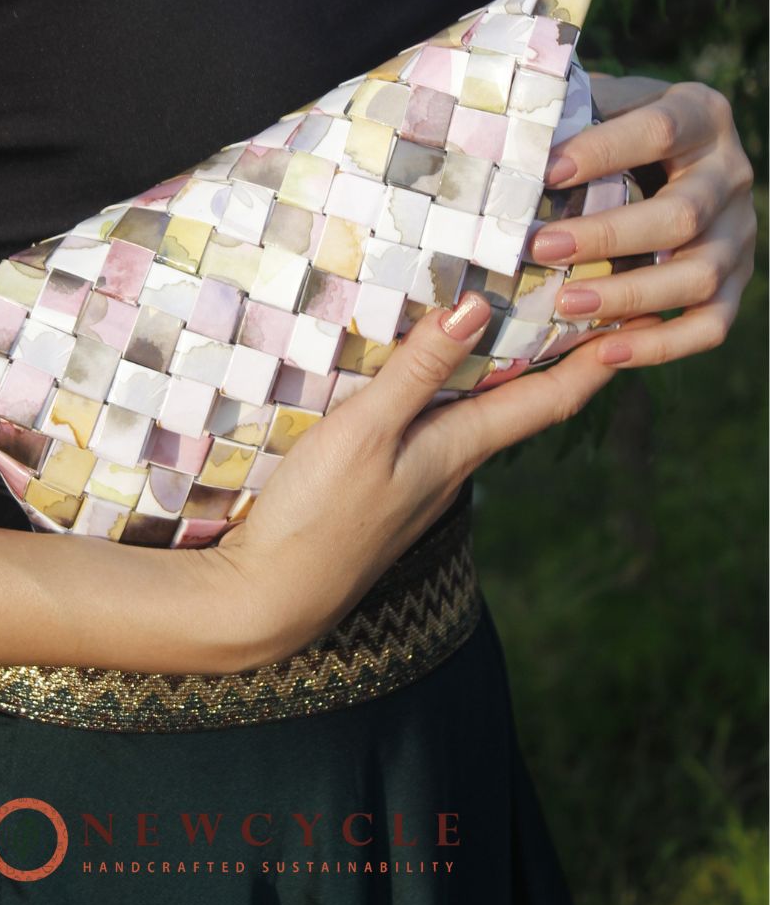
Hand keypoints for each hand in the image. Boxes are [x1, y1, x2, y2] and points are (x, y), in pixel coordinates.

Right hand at [208, 292, 651, 667]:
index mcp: (459, 450)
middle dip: (555, 360)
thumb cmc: (319, 515)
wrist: (271, 598)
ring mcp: (420, 483)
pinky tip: (432, 383)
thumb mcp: (366, 431)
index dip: (592, 363)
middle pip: (520, 406)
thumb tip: (478, 307)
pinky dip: (454, 396)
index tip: (633, 323)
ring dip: (504, 376)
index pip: (545, 400)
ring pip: (479, 419)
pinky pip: (439, 432)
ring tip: (514, 330)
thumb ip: (418, 372)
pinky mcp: (387, 490)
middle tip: (577, 309)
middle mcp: (453, 468)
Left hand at [528, 78, 755, 367]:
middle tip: (541, 248)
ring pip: (700, 275)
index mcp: (701, 116)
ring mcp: (739, 233)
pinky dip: (662, 345)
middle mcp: (730, 174)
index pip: (659, 131)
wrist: (673, 156)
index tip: (545, 172)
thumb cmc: (617, 128)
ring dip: (629, 295)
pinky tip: (605, 352)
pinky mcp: (737, 282)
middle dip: (607, 236)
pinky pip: (711, 324)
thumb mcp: (605, 101)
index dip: (603, 152)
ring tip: (565, 305)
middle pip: (681, 214)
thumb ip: (570, 107)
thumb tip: (506, 125)